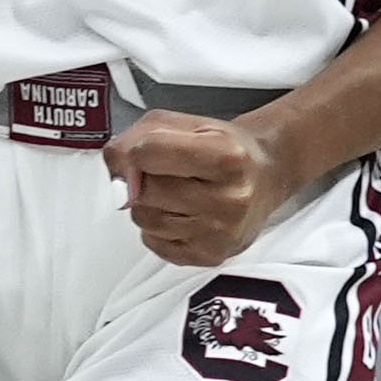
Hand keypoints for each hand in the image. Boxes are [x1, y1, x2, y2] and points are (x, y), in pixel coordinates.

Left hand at [105, 110, 297, 269]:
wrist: (266, 175)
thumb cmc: (225, 148)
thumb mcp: (185, 123)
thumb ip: (140, 136)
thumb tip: (114, 166)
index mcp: (226, 156)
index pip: (149, 152)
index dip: (135, 150)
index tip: (143, 151)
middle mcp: (229, 198)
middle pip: (144, 190)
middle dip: (142, 178)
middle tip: (164, 172)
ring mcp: (220, 232)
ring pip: (145, 219)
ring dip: (147, 204)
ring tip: (175, 192)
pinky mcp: (211, 256)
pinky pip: (154, 243)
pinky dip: (157, 228)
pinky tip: (179, 213)